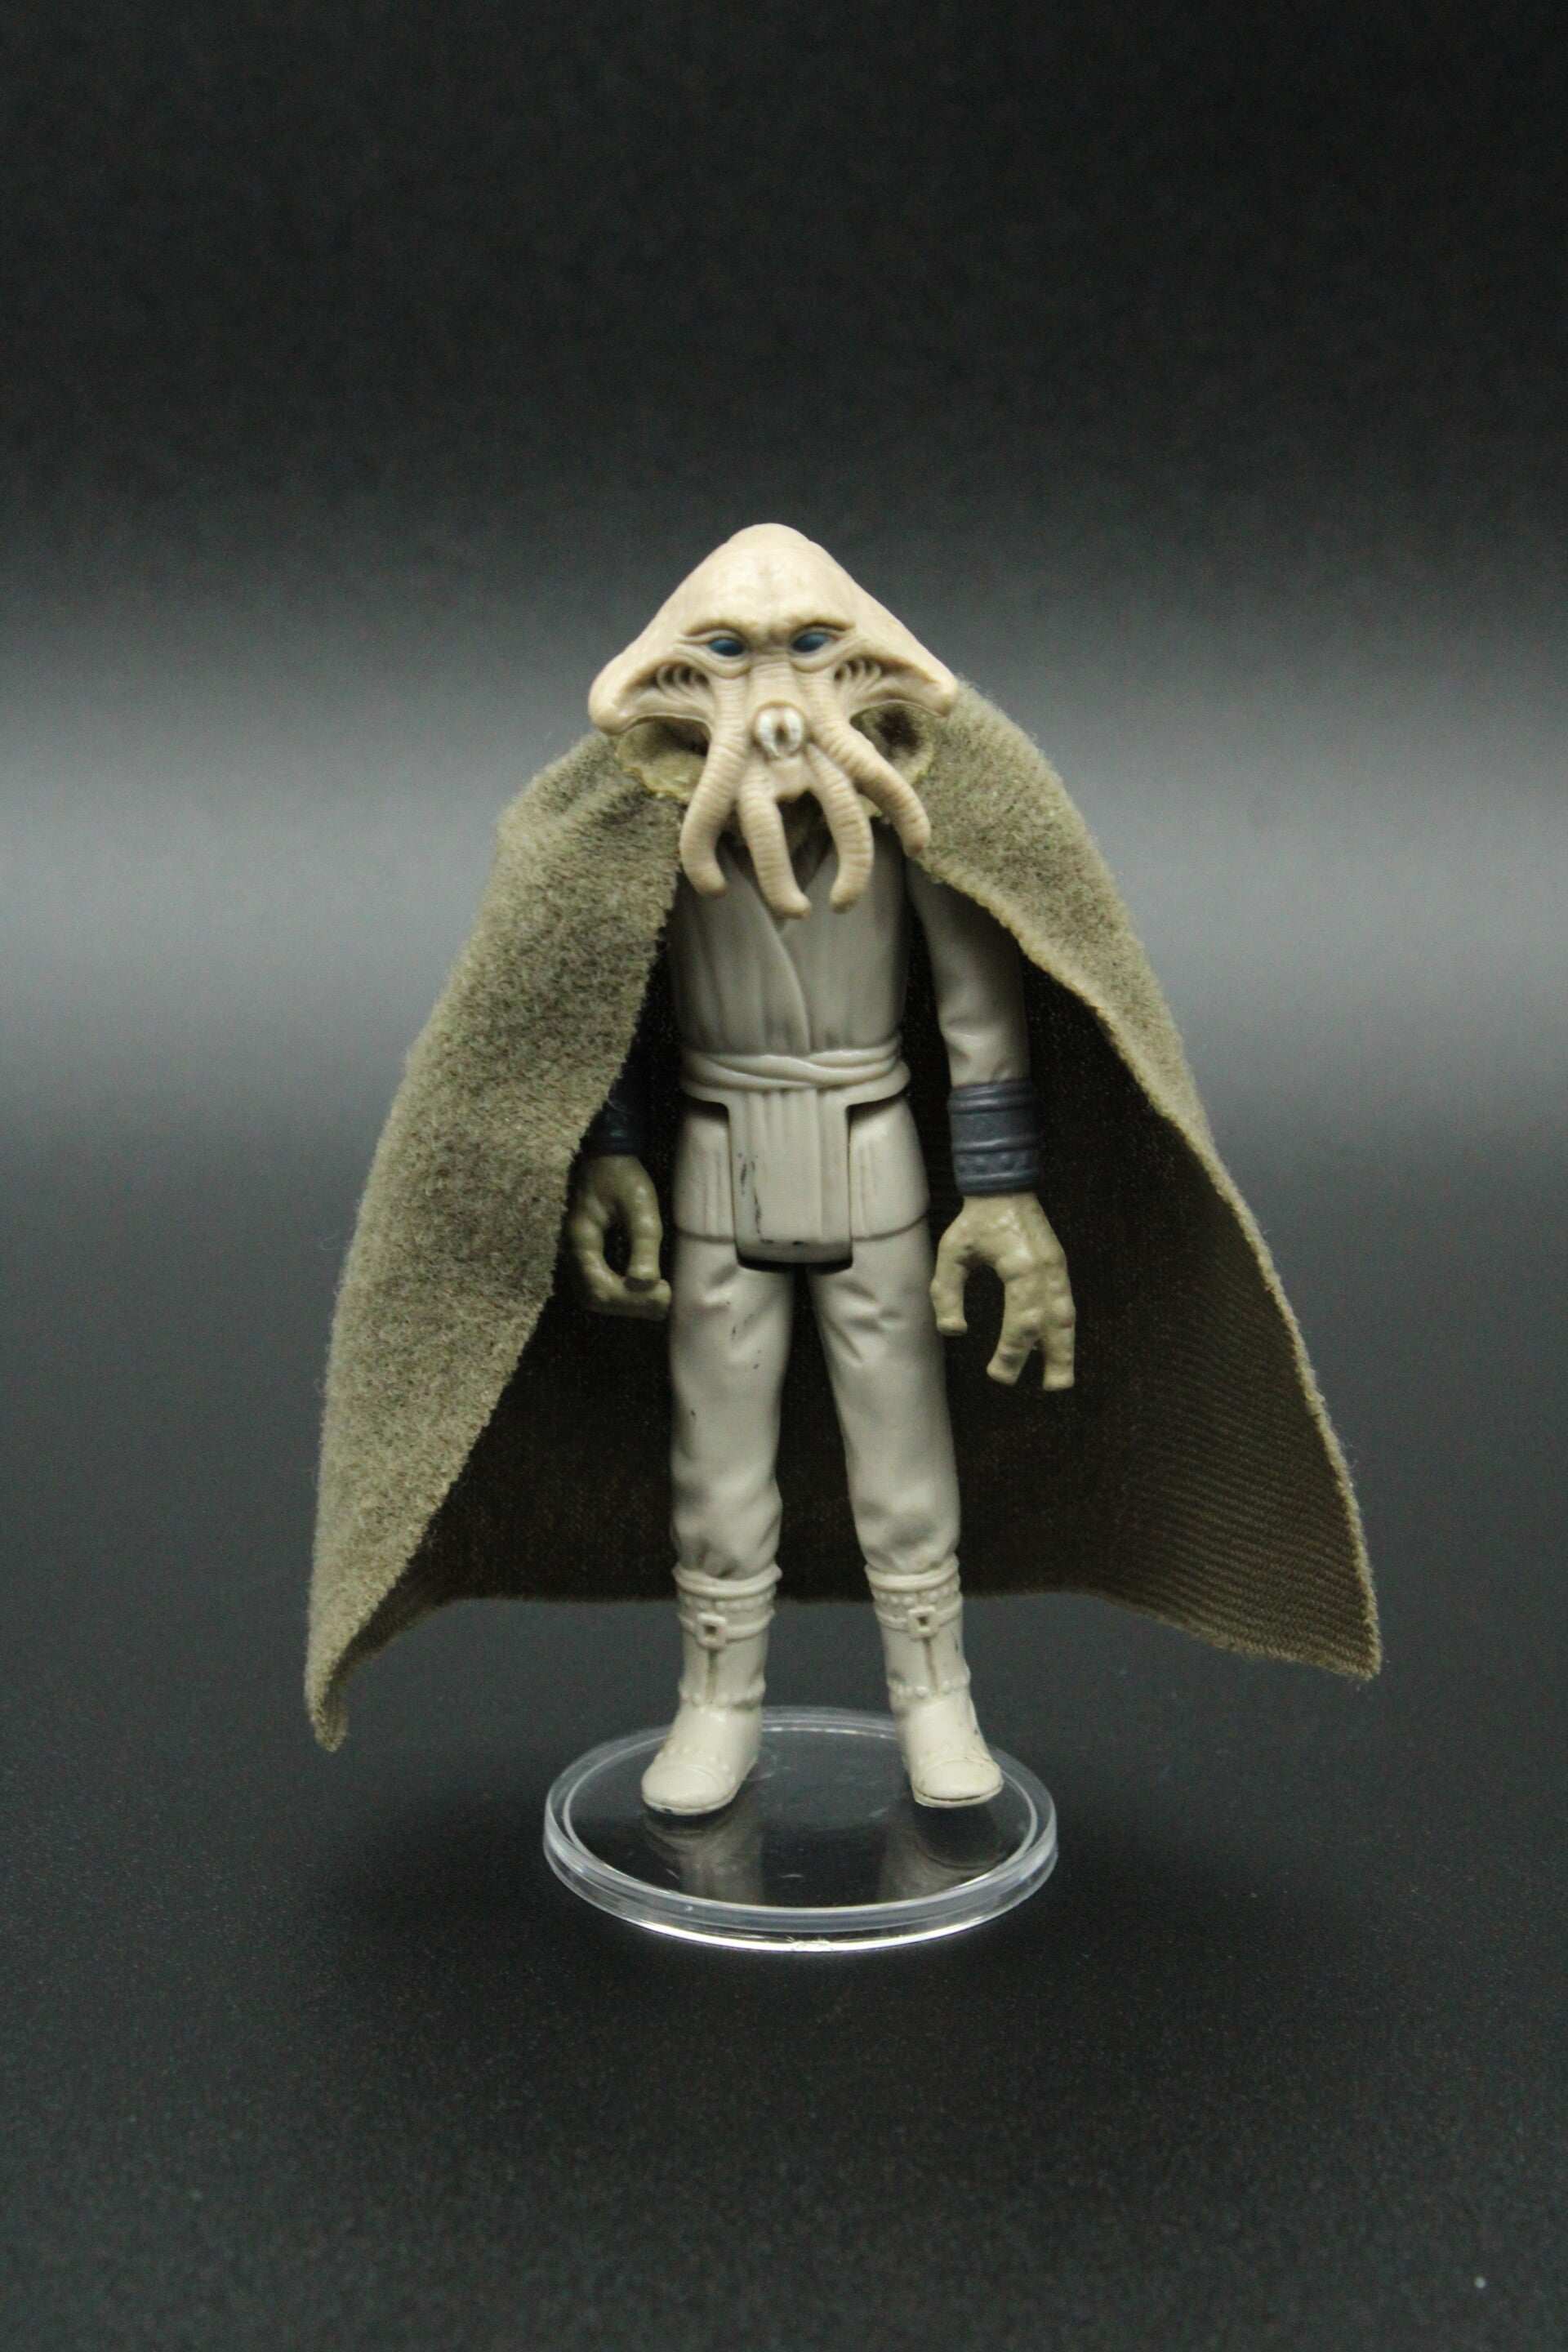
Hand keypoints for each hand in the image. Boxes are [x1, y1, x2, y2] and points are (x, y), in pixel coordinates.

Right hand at [567, 1155, 670, 1318]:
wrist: (608, 1154)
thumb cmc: (624, 1176)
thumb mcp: (640, 1205)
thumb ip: (643, 1244)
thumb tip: (645, 1284)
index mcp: (582, 1240)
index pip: (598, 1289)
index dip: (631, 1300)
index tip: (663, 1292)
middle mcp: (573, 1252)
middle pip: (594, 1299)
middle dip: (631, 1306)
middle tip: (665, 1298)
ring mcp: (579, 1254)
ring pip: (596, 1296)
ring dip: (628, 1304)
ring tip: (660, 1297)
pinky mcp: (589, 1254)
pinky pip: (600, 1284)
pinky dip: (623, 1294)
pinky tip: (646, 1288)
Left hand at [930, 1193, 1074, 1388]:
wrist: (1004, 1186)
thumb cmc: (974, 1221)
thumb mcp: (951, 1252)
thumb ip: (947, 1292)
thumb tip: (953, 1331)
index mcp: (1020, 1266)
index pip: (1021, 1320)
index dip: (1013, 1352)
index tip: (997, 1373)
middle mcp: (1046, 1270)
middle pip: (1054, 1323)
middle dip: (1053, 1359)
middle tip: (1049, 1389)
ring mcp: (1057, 1268)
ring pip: (1066, 1316)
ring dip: (1065, 1349)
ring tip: (1060, 1380)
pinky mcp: (1059, 1267)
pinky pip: (1064, 1305)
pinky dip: (1062, 1330)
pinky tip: (1054, 1350)